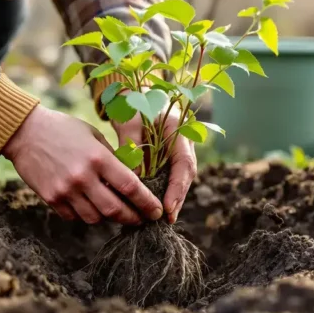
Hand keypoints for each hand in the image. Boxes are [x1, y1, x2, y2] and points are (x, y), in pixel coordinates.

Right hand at [2, 105, 162, 224]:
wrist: (24, 132)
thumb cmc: (64, 129)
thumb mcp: (93, 136)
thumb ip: (112, 158)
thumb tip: (132, 180)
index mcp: (98, 158)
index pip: (130, 187)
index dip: (147, 203)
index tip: (156, 212)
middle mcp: (83, 177)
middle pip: (115, 209)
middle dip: (133, 218)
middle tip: (142, 220)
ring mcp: (65, 190)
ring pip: (95, 218)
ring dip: (109, 219)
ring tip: (117, 213)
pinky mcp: (51, 198)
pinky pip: (75, 217)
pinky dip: (86, 216)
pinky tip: (91, 208)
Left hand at [112, 108, 196, 223]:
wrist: (132, 93)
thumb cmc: (130, 102)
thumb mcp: (129, 117)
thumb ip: (131, 141)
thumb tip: (134, 173)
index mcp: (178, 129)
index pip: (184, 164)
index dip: (178, 188)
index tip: (169, 207)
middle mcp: (181, 142)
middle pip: (184, 175)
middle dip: (176, 199)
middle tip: (166, 219)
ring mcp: (175, 150)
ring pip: (177, 178)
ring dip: (170, 199)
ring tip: (159, 219)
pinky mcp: (165, 157)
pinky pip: (166, 177)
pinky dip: (160, 192)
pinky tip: (151, 207)